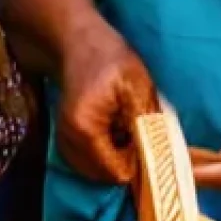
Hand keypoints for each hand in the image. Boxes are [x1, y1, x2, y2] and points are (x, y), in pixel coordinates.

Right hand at [56, 23, 158, 183]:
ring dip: (117, 157)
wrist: (80, 45)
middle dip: (127, 161)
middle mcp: (67, 143)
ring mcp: (62, 143)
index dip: (138, 164)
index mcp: (85, 131)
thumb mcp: (138, 86)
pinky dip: (106, 152)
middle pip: (104, 175)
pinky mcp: (65, 140)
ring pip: (96, 170)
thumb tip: (157, 157)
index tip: (153, 146)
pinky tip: (117, 130)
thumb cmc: (112, 61)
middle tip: (142, 134)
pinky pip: (88, 161)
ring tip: (128, 128)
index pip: (115, 171)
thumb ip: (146, 124)